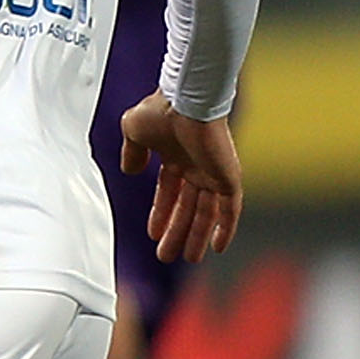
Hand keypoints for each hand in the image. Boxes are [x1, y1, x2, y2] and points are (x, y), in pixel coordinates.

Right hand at [119, 91, 241, 263]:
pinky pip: (229, 209)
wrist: (186, 100)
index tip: (152, 234)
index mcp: (176, 157)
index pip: (170, 191)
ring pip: (206, 212)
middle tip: (167, 255)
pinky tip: (218, 247)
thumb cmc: (160, 109)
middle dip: (177, 232)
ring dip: (197, 236)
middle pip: (188, 208)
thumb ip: (132, 152)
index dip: (162, 213)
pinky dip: (225, 228)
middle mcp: (197, 167)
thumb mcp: (133, 131)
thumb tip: (130, 170)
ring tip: (187, 258)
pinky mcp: (228, 177)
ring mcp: (214, 173)